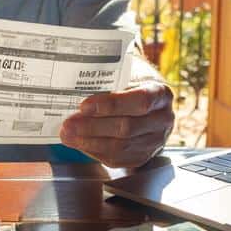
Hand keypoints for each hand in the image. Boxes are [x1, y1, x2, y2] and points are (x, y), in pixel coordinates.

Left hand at [60, 81, 174, 168]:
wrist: (146, 99)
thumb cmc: (133, 82)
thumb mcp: (128, 71)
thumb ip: (109, 79)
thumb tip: (76, 86)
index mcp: (161, 94)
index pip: (139, 101)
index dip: (111, 105)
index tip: (84, 105)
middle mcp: (162, 120)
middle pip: (127, 128)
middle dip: (92, 127)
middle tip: (69, 124)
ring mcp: (155, 141)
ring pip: (120, 147)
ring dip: (89, 142)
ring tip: (68, 135)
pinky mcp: (142, 156)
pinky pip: (117, 159)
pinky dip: (94, 151)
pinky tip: (79, 143)